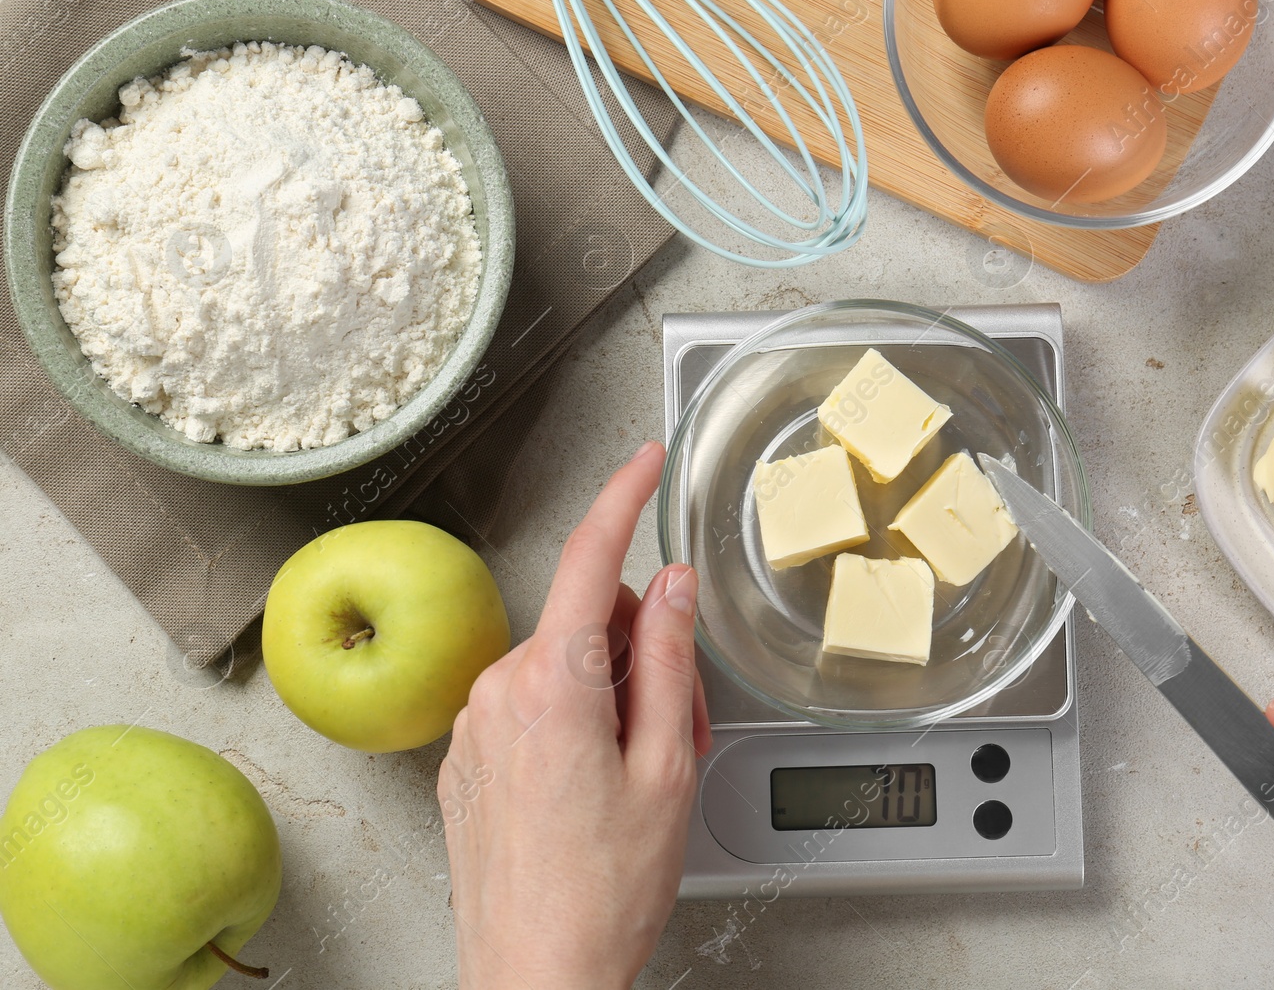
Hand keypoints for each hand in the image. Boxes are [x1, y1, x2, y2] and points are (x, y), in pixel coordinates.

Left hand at [438, 441, 711, 989]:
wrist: (536, 978)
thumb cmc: (603, 893)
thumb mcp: (665, 767)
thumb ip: (666, 658)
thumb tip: (668, 583)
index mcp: (551, 685)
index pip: (588, 559)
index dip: (623, 498)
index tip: (644, 460)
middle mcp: (498, 692)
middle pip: (585, 619)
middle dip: (643, 648)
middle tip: (684, 723)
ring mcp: (474, 726)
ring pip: (561, 662)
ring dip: (613, 691)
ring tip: (644, 769)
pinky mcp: (465, 759)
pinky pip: (530, 702)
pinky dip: (575, 718)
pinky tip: (599, 782)